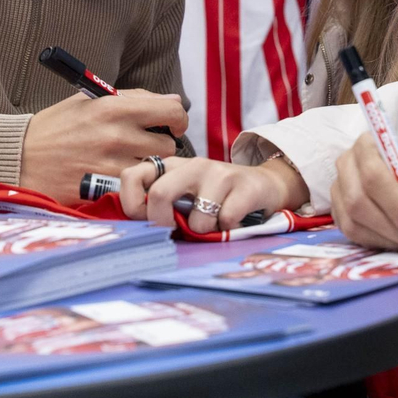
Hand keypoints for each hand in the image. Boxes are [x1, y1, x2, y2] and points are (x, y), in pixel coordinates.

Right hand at [19, 90, 188, 203]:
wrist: (18, 157)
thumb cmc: (56, 126)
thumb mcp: (90, 100)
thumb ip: (134, 98)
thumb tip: (174, 100)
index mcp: (114, 107)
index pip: (172, 110)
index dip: (178, 118)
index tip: (171, 124)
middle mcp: (117, 135)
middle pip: (168, 145)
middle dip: (160, 145)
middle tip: (143, 146)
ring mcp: (111, 165)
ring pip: (155, 170)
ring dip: (148, 168)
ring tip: (127, 162)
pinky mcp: (103, 189)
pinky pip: (137, 187)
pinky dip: (134, 185)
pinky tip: (120, 179)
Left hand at [118, 156, 308, 232]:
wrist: (265, 185)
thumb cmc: (217, 197)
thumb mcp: (184, 194)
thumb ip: (160, 204)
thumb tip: (134, 230)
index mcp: (172, 166)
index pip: (132, 175)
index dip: (132, 205)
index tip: (145, 221)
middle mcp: (193, 165)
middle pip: (159, 194)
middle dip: (164, 224)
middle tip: (177, 232)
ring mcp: (220, 174)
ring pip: (197, 218)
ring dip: (205, 232)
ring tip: (214, 224)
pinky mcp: (245, 187)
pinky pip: (226, 221)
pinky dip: (228, 231)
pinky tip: (234, 222)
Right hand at [331, 134, 397, 247]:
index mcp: (371, 144)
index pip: (374, 176)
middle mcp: (348, 163)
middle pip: (359, 201)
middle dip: (392, 226)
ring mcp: (339, 188)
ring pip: (353, 220)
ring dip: (386, 237)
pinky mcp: (339, 210)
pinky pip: (350, 232)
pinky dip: (376, 242)